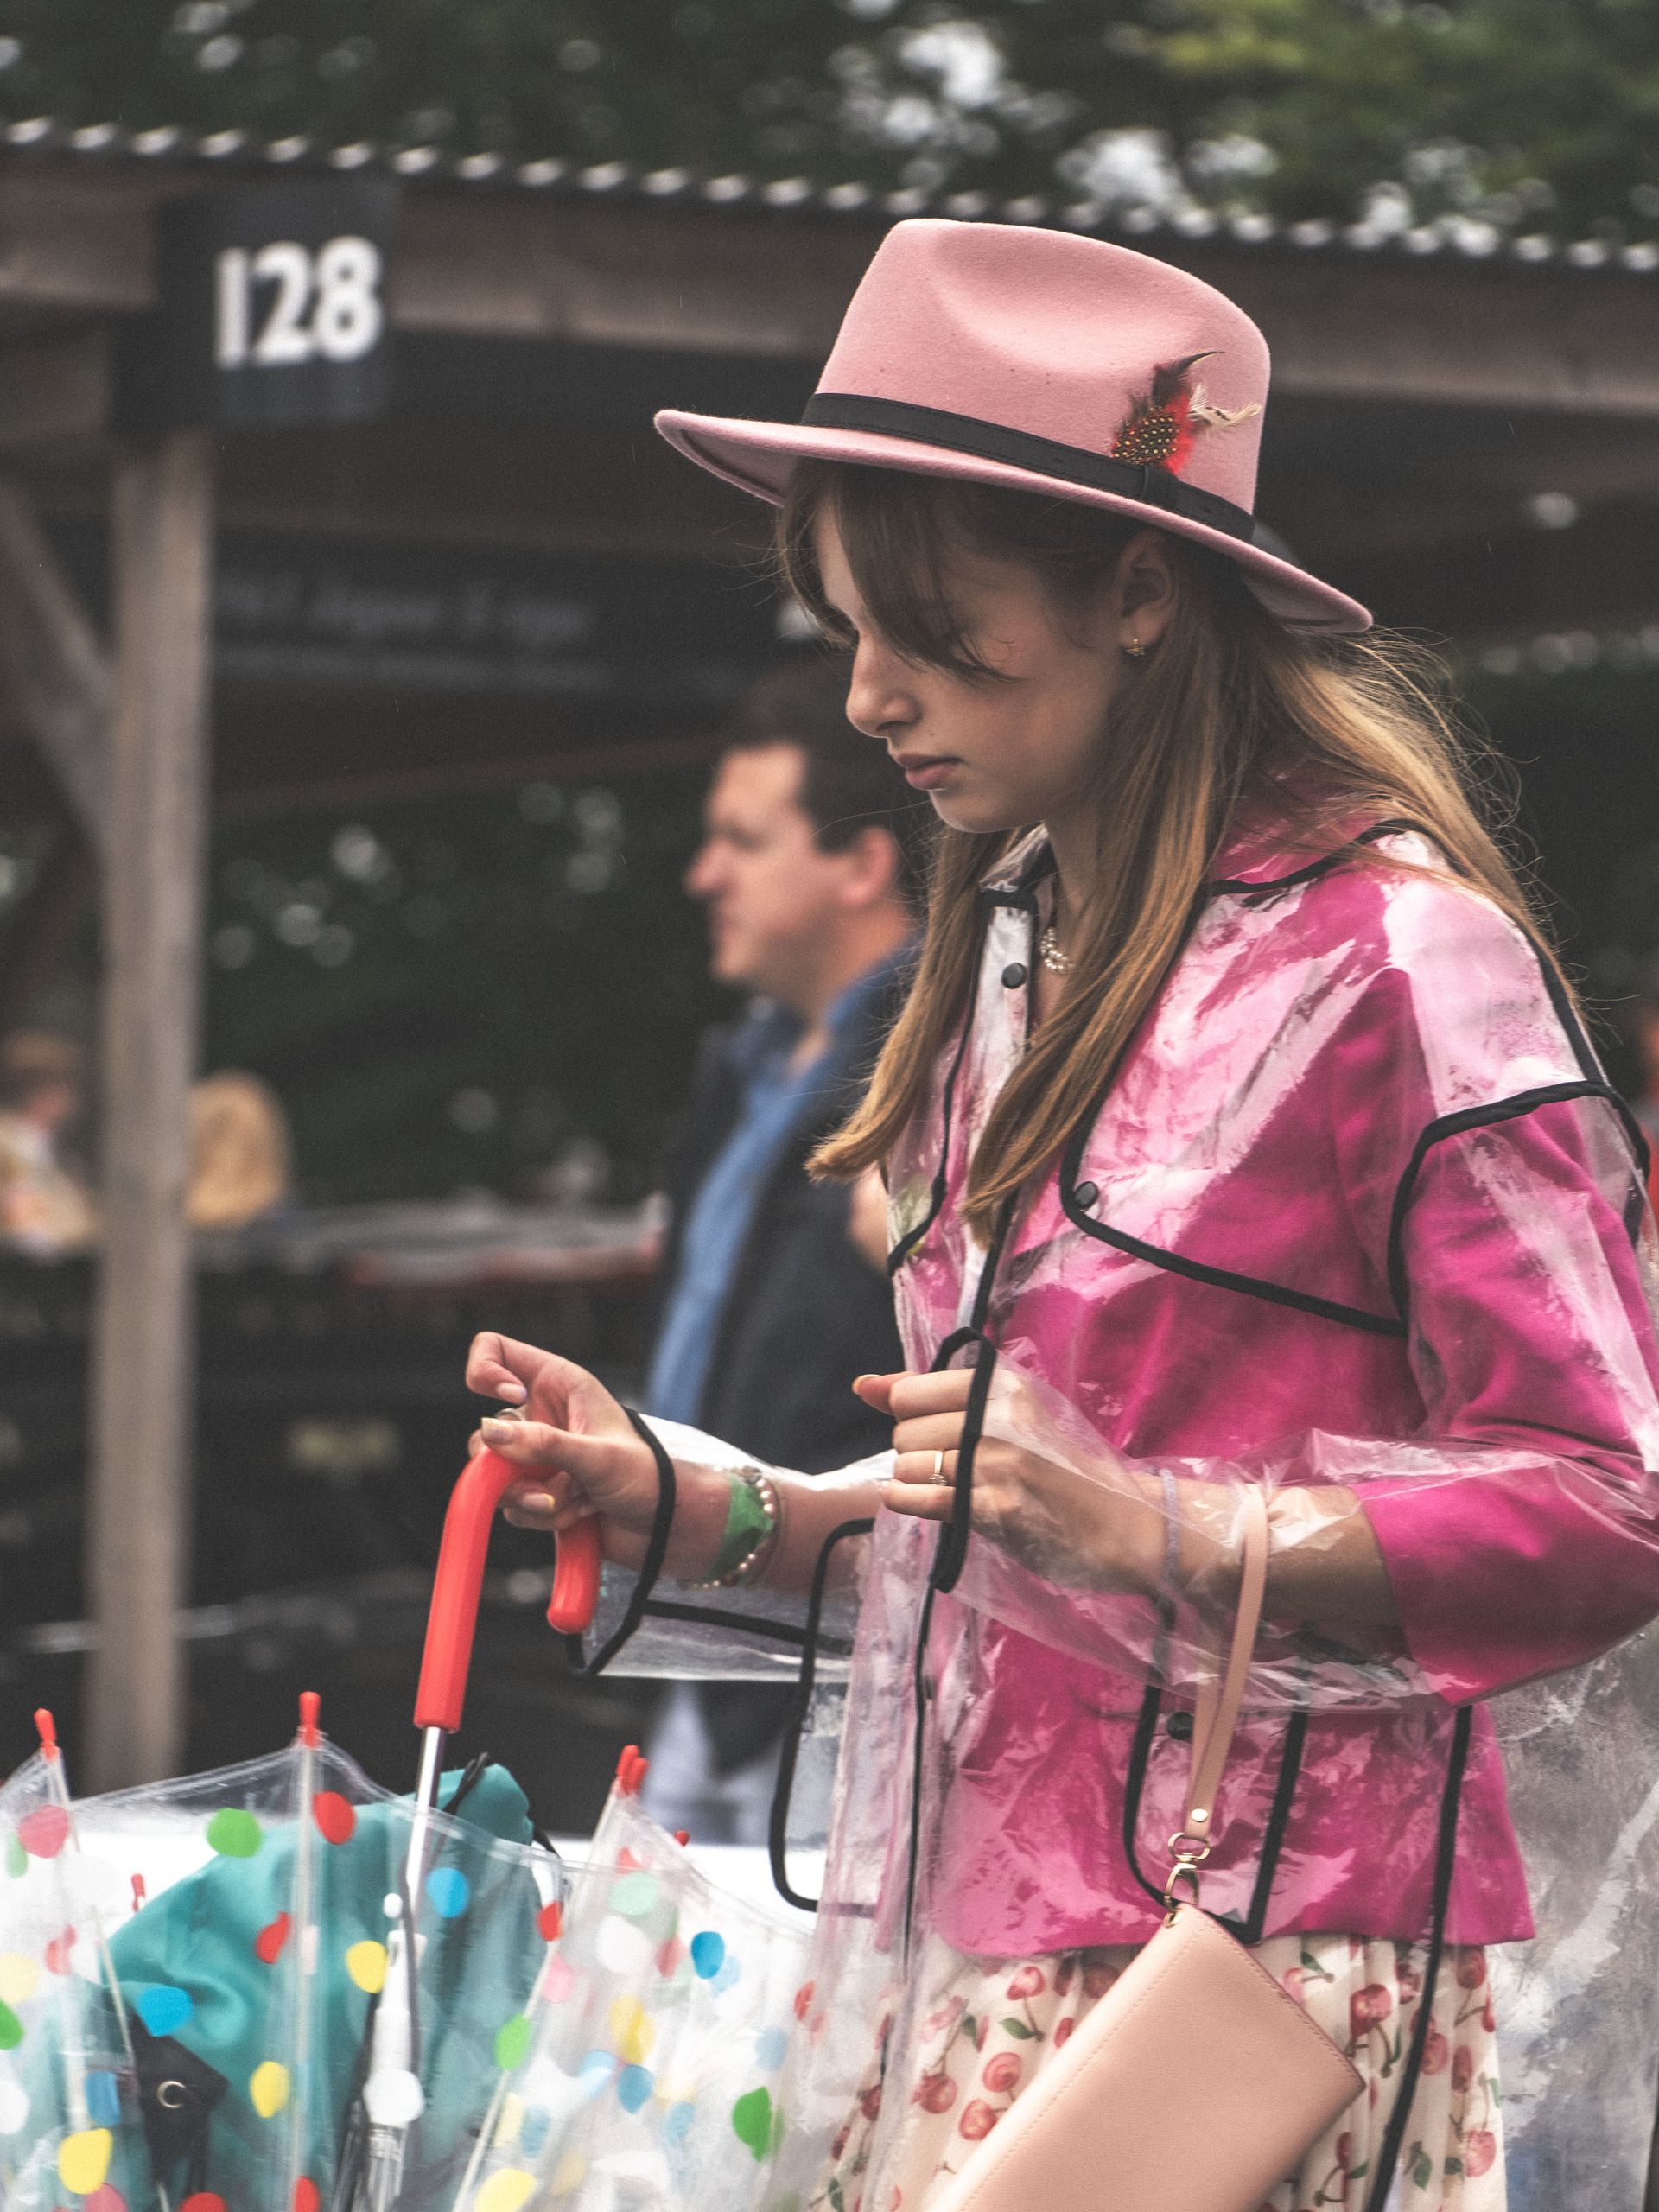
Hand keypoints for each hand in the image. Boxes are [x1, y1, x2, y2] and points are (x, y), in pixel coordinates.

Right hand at [464, 1333, 663, 1569]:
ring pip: (494, 1475)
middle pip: (487, 1431)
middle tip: (543, 1483)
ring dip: (528, 1497)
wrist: (664, 1525)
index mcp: (557, 1383)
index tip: (512, 1401)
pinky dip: (541, 1516)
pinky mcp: (536, 1491)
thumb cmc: (646, 1475)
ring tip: (570, 1501)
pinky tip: (579, 1513)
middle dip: (507, 1465)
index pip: (495, 1349)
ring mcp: (536, 1455)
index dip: (486, 1371)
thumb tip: (489, 1434)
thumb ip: (543, 1444)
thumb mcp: (597, 1455)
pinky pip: (512, 1506)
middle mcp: (541, 1415)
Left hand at [855, 1368, 1164, 1593]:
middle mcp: (999, 1418)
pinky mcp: (995, 1509)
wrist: (1126, 1524)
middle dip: (915, 1451)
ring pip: (909, 1465)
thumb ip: (931, 1394)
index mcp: (1005, 1386)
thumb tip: (861, 1384)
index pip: (911, 1392)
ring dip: (916, 1481)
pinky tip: (922, 1501)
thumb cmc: (1064, 1466)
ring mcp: (997, 1464)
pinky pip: (923, 1499)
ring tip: (950, 1485)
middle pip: (905, 1431)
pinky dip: (909, 1502)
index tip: (938, 1430)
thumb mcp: (1012, 1413)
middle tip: (950, 1464)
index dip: (911, 1416)